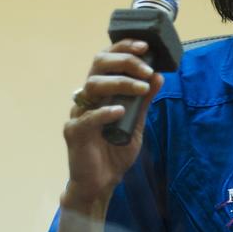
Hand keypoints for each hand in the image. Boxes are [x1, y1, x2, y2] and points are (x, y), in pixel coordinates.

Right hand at [62, 40, 163, 212]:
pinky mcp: (74, 132)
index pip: (108, 60)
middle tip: (146, 68)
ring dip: (120, 83)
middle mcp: (88, 98)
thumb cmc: (114, 154)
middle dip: (124, 61)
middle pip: (98, 65)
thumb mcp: (136, 125)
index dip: (123, 48)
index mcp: (101, 92)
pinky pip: (87, 117)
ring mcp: (79, 114)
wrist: (101, 184)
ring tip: (141, 89)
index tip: (145, 47)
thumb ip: (144, 102)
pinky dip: (104, 112)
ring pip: (93, 85)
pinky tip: (120, 111)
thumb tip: (158, 77)